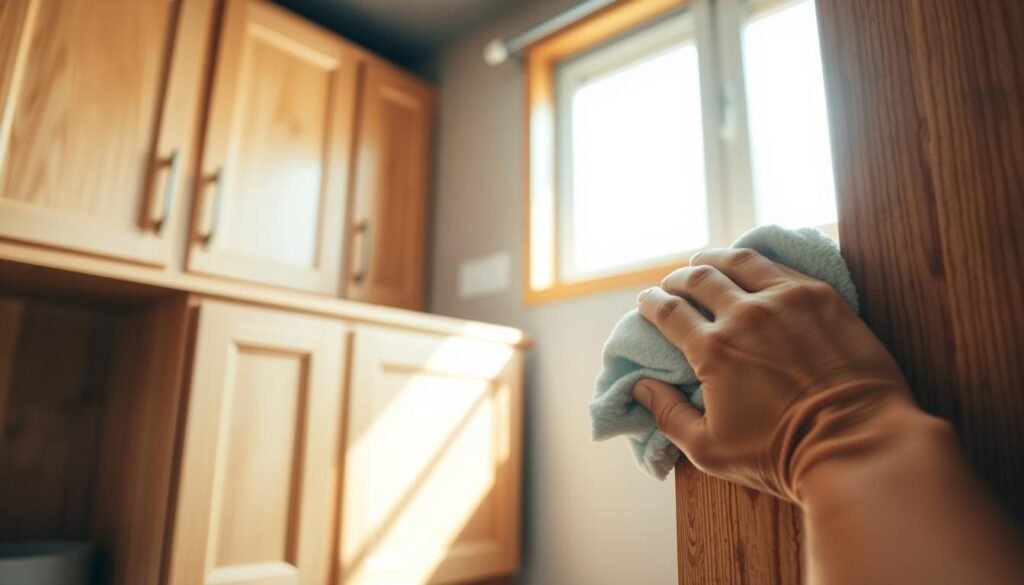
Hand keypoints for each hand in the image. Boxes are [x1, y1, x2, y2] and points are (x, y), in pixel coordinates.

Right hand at [631, 248, 930, 501]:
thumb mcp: (710, 449)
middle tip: (672, 283)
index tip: (646, 302)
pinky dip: (757, 261)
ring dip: (714, 259)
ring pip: (739, 261)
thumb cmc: (780, 455)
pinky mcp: (821, 297)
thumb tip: (639, 387)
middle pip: (699, 279)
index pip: (668, 311)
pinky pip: (780, 265)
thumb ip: (668, 415)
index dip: (651, 303)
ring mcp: (787, 300)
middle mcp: (746, 315)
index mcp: (714, 350)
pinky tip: (752, 266)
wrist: (856, 445)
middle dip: (677, 278)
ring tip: (705, 261)